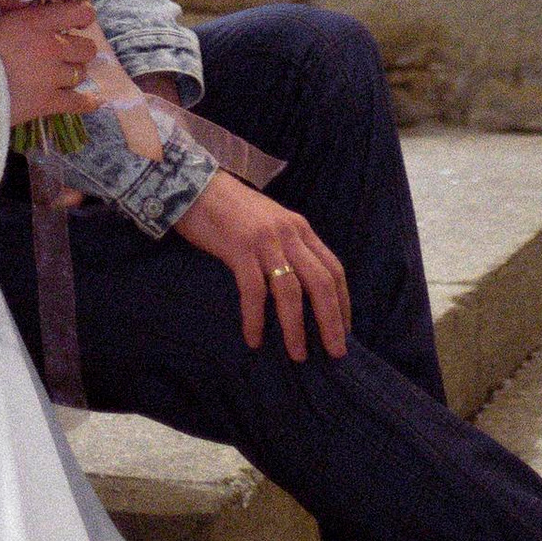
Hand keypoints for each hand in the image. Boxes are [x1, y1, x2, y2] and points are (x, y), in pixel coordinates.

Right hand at [0, 0, 101, 123]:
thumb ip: (13, 16)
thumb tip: (22, 10)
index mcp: (37, 21)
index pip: (80, 12)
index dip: (83, 15)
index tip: (78, 19)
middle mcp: (51, 46)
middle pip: (86, 47)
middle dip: (78, 50)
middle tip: (63, 53)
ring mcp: (52, 76)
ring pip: (81, 73)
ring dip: (73, 74)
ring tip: (60, 76)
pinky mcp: (48, 102)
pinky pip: (79, 103)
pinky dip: (88, 102)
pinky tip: (93, 101)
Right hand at [177, 171, 349, 360]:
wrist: (197, 185)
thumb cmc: (232, 210)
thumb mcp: (271, 225)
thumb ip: (288, 248)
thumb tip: (300, 290)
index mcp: (300, 228)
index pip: (333, 269)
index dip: (343, 303)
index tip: (344, 331)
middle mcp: (289, 232)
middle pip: (320, 282)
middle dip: (331, 321)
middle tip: (335, 353)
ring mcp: (265, 239)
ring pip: (290, 290)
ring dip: (296, 327)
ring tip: (297, 355)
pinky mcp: (239, 246)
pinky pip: (253, 290)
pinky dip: (256, 318)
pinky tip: (254, 339)